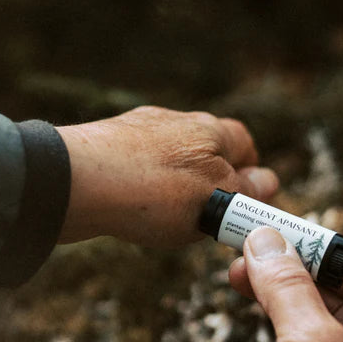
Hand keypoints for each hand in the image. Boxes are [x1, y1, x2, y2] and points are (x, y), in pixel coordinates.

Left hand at [55, 106, 277, 245]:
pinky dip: (142, 189)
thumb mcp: (214, 200)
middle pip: (206, 151)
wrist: (74, 181)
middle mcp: (176, 121)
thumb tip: (268, 182)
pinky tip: (131, 211)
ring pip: (170, 161)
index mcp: (210, 130)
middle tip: (204, 220)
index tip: (245, 204)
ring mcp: (138, 131)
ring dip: (175, 188)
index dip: (250, 174)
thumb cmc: (152, 191)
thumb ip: (244, 193)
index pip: (245, 144)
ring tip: (164, 220)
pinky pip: (137, 168)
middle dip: (210, 184)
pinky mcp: (105, 146)